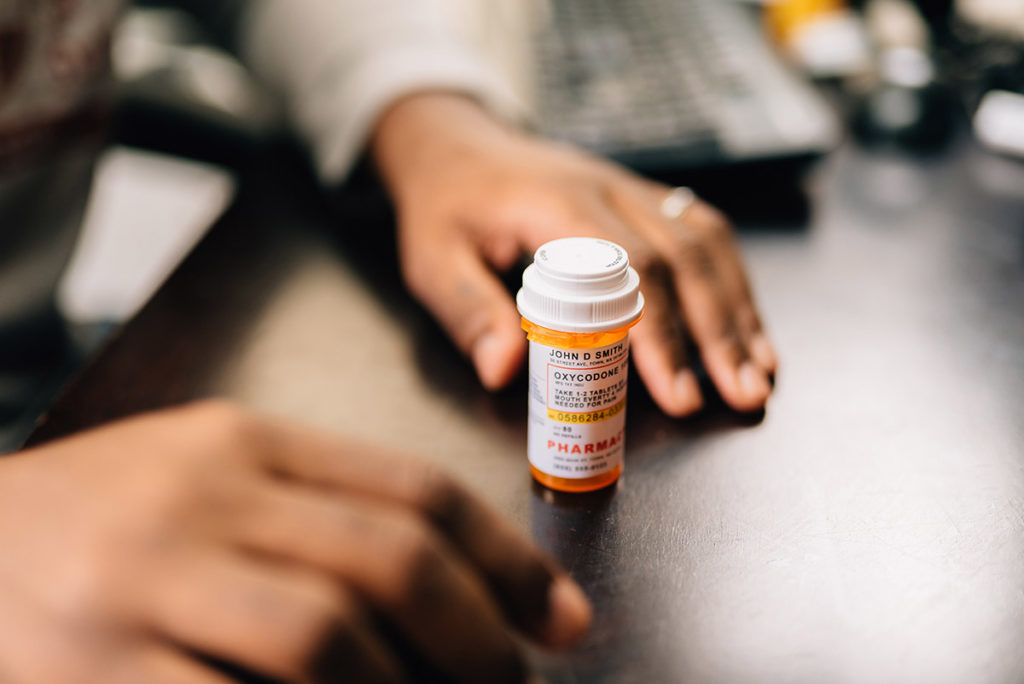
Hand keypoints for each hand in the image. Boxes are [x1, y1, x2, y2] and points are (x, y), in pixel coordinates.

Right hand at [0, 402, 589, 682]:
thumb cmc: (98, 522)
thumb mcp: (206, 480)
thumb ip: (317, 511)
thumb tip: (447, 585)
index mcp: (241, 442)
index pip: (413, 490)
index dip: (507, 560)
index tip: (562, 618)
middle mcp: (199, 495)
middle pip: (389, 560)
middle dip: (479, 636)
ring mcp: (141, 579)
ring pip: (327, 638)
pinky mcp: (94, 668)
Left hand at [372, 94, 776, 414]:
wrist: (459, 146)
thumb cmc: (447, 207)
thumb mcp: (432, 260)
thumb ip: (469, 311)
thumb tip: (503, 372)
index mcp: (557, 206)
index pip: (629, 270)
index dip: (660, 334)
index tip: (680, 396)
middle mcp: (608, 192)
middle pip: (684, 259)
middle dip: (720, 334)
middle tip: (745, 396)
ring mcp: (632, 190)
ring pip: (705, 243)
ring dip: (739, 309)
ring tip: (763, 371)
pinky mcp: (643, 199)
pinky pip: (702, 231)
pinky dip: (731, 281)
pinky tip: (748, 325)